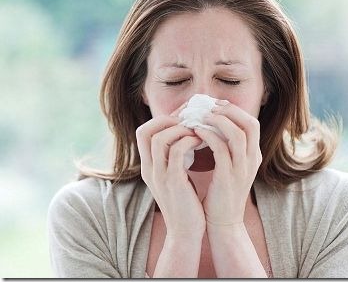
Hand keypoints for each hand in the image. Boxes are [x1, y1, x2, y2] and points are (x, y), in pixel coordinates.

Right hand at [136, 103, 205, 237]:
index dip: (160, 120)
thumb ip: (173, 158)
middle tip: (188, 120)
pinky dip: (189, 141)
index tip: (181, 118)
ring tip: (196, 129)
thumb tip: (184, 136)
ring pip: (159, 139)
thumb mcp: (174, 177)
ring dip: (180, 129)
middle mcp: (149, 169)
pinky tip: (201, 141)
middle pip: (145, 131)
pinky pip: (177, 152)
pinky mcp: (173, 182)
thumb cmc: (185, 202)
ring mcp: (159, 176)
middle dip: (167, 120)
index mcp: (148, 166)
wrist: (186, 232)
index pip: (142, 132)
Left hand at [193, 101, 261, 226]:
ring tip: (201, 116)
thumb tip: (215, 125)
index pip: (252, 123)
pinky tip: (196, 132)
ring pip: (238, 134)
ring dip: (218, 121)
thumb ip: (229, 147)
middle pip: (250, 124)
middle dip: (230, 111)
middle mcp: (253, 160)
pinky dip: (209, 136)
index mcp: (254, 155)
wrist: (224, 221)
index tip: (216, 105)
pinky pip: (221, 149)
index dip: (235, 111)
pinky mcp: (228, 177)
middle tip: (209, 107)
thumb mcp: (232, 166)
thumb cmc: (222, 190)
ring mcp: (243, 169)